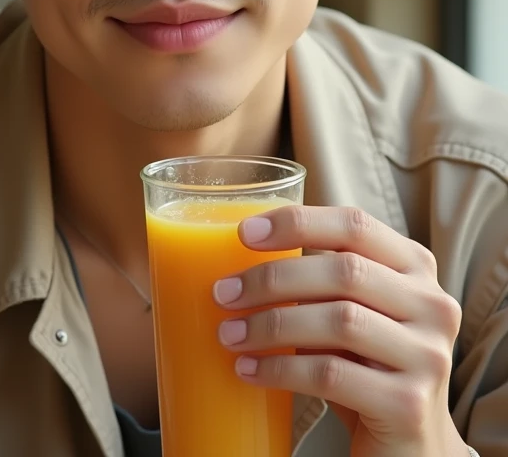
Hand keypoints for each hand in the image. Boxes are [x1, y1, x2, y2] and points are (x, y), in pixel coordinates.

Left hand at [213, 205, 468, 456]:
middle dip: (273, 278)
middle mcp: (432, 304)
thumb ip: (321, 280)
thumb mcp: (353, 311)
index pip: (355, 225)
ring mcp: (427, 355)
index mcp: (415, 266)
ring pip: (339, 321)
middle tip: (224, 292)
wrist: (411, 446)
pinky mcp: (409, 405)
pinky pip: (332, 375)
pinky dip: (281, 370)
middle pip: (344, 271)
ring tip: (230, 333)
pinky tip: (249, 371)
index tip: (245, 232)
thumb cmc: (366, 365)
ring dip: (272, 325)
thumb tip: (240, 262)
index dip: (298, 222)